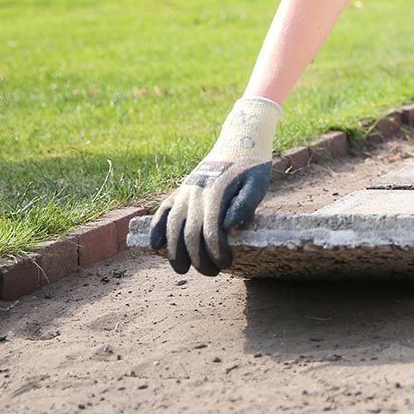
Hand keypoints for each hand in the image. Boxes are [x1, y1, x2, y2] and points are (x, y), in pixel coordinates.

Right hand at [148, 97, 281, 275]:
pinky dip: (157, 227)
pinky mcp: (180, 190)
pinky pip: (163, 210)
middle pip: (189, 233)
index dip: (216, 251)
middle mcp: (196, 192)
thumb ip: (246, 204)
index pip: (211, 230)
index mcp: (217, 192)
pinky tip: (156, 245)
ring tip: (181, 269)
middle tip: (210, 273)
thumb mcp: (257, 183)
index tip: (225, 263)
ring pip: (172, 225)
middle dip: (198, 257)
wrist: (238, 140)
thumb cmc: (252, 167)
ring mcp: (185, 191)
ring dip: (174, 250)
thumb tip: (229, 227)